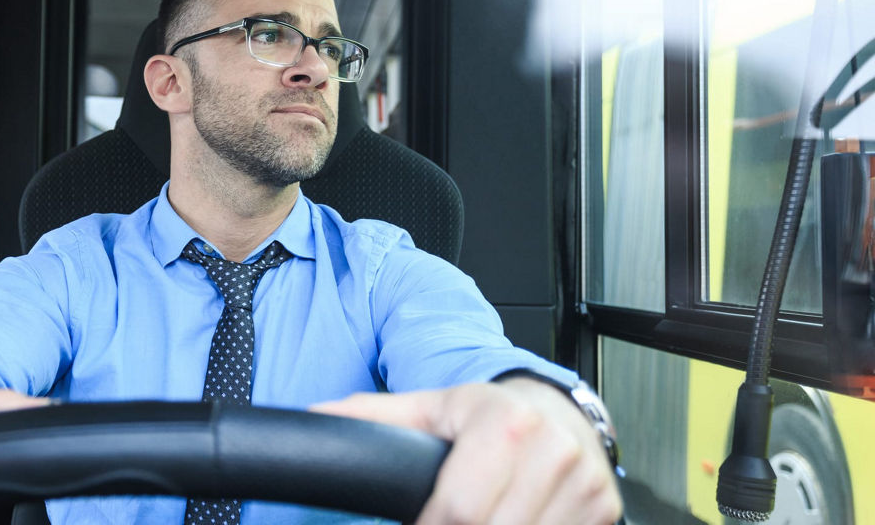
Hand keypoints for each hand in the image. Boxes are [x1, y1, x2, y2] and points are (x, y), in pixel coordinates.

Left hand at [313, 380, 621, 524]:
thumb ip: (371, 417)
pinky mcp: (604, 510)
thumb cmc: (487, 412)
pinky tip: (506, 523)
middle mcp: (554, 450)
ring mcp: (585, 483)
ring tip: (472, 522)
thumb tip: (315, 418)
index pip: (459, 508)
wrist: (556, 408)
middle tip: (439, 524)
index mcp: (507, 421)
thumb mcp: (428, 407)